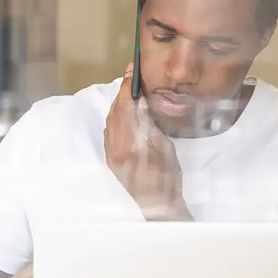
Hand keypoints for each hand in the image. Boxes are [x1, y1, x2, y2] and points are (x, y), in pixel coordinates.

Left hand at [104, 65, 190, 219]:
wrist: (158, 205)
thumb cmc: (168, 177)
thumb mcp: (165, 146)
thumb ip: (149, 123)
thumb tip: (140, 101)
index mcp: (132, 143)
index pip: (124, 107)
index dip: (126, 87)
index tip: (131, 72)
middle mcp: (116, 148)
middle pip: (114, 112)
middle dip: (122, 93)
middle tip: (131, 78)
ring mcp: (111, 155)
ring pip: (109, 121)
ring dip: (118, 105)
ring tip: (129, 93)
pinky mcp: (110, 160)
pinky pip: (108, 133)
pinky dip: (115, 119)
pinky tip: (124, 115)